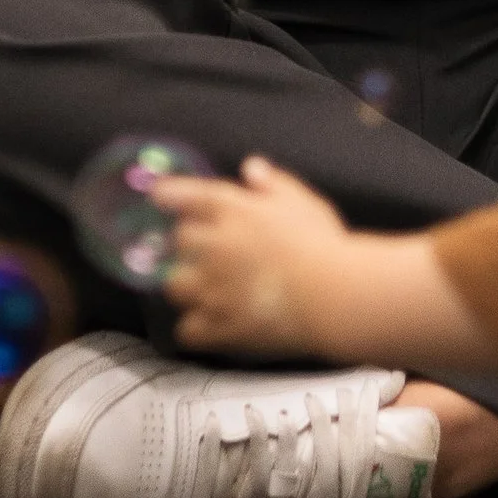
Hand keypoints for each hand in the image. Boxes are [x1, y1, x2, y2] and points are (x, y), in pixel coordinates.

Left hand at [156, 153, 346, 353]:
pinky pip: (187, 330)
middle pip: (178, 242)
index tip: (161, 196)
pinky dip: (198, 328)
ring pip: (174, 286)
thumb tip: (251, 168)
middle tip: (212, 252)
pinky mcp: (219, 326)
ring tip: (209, 289)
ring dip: (188, 286)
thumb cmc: (324, 245)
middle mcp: (214, 246)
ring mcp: (212, 289)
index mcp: (233, 210)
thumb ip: (273, 183)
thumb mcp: (303, 203)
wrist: (335, 297)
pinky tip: (215, 323)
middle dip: (191, 246)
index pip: (182, 195)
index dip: (169, 195)